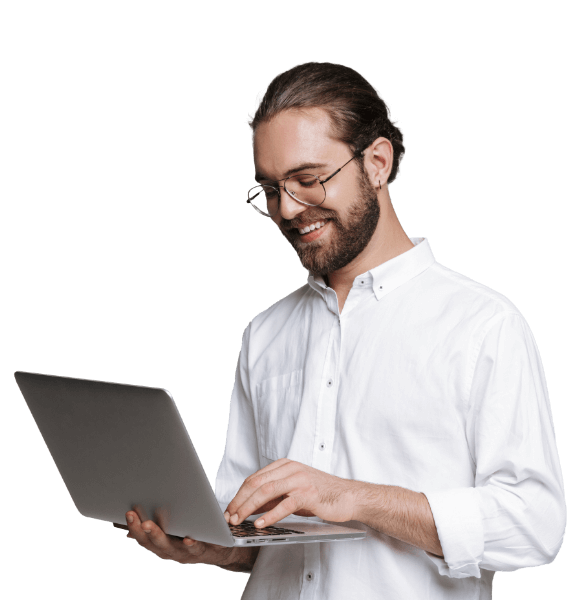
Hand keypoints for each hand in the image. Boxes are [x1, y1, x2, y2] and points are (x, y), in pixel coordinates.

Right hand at [124, 511, 235, 565]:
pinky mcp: (205, 551)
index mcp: (163, 545)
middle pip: (155, 544)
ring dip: (160, 536)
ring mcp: (187, 554)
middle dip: (144, 531)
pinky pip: (198, 549)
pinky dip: (192, 544)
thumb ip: (160, 520)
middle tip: (136, 518)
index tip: (128, 512)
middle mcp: (172, 552)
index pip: (144, 538)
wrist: (221, 549)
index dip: (134, 528)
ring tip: (150, 524)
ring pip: (172, 548)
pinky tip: (188, 537)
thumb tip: (138, 506)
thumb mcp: (176, 527)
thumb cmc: (194, 533)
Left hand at [224, 459, 356, 528]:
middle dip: (240, 501)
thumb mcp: (293, 491)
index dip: (239, 494)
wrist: (348, 496)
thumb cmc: (321, 494)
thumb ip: (273, 496)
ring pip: (266, 491)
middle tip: (229, 516)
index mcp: (284, 465)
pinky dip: (270, 515)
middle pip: (257, 483)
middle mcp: (290, 469)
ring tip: (239, 520)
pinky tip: (260, 524)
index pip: (255, 478)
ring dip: (249, 507)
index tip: (229, 509)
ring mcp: (299, 479)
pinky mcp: (308, 493)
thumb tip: (249, 507)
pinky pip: (285, 504)